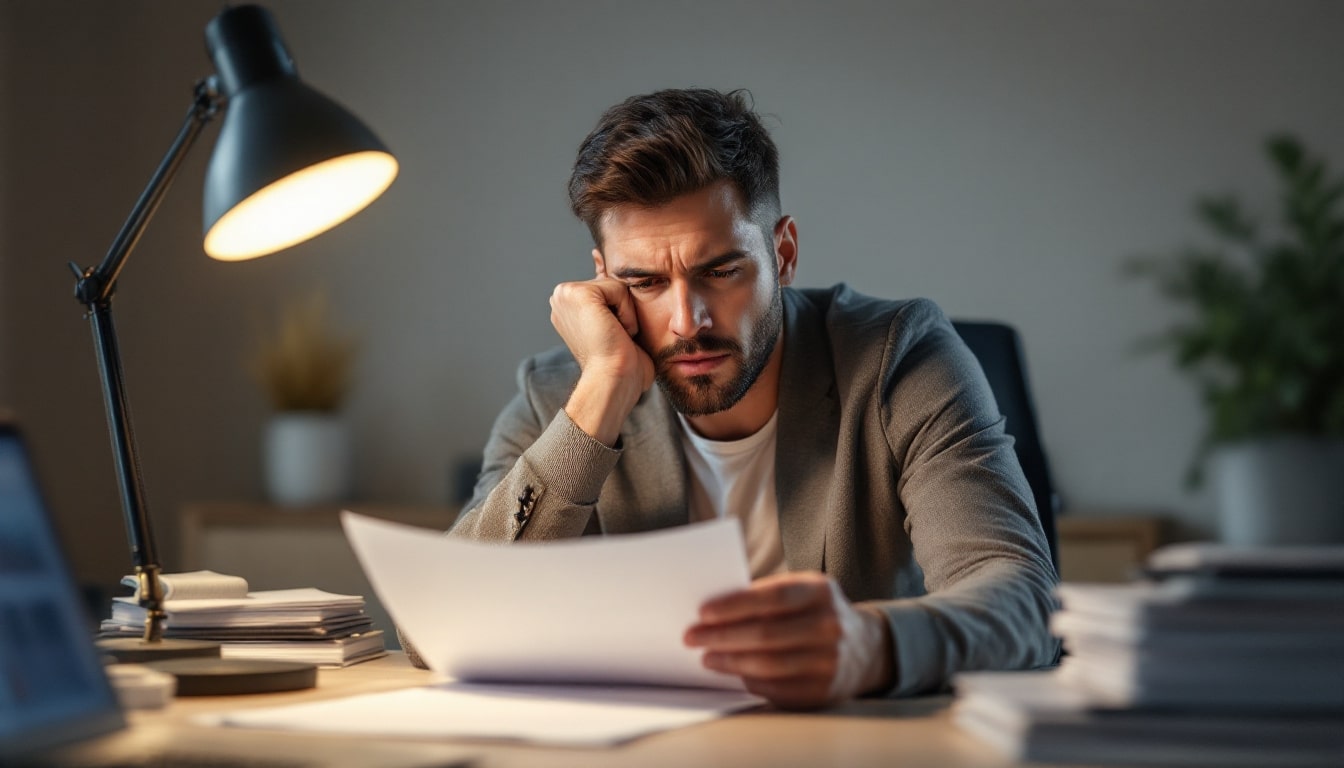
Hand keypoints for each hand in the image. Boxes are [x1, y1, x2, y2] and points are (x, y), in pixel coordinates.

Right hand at [549, 276, 654, 444]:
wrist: (614, 381)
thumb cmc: (619, 362)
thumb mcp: (615, 319)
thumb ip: (610, 293)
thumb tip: (601, 259)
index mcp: (567, 304)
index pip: (609, 287)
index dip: (621, 310)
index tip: (611, 334)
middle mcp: (561, 297)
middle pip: (613, 282)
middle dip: (623, 310)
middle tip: (613, 337)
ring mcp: (565, 294)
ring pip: (617, 285)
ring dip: (626, 314)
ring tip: (614, 336)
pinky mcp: (577, 294)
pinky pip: (619, 289)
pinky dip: (627, 314)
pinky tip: (616, 332)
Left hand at [684, 572, 892, 708]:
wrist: (865, 648)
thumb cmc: (817, 614)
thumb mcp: (803, 592)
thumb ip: (766, 596)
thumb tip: (714, 611)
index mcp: (822, 592)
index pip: (773, 597)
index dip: (735, 605)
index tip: (703, 612)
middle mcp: (831, 626)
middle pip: (766, 634)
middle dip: (722, 636)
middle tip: (693, 637)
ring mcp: (830, 662)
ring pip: (768, 664)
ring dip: (730, 662)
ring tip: (707, 657)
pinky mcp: (823, 691)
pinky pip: (777, 688)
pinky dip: (749, 680)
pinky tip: (732, 673)